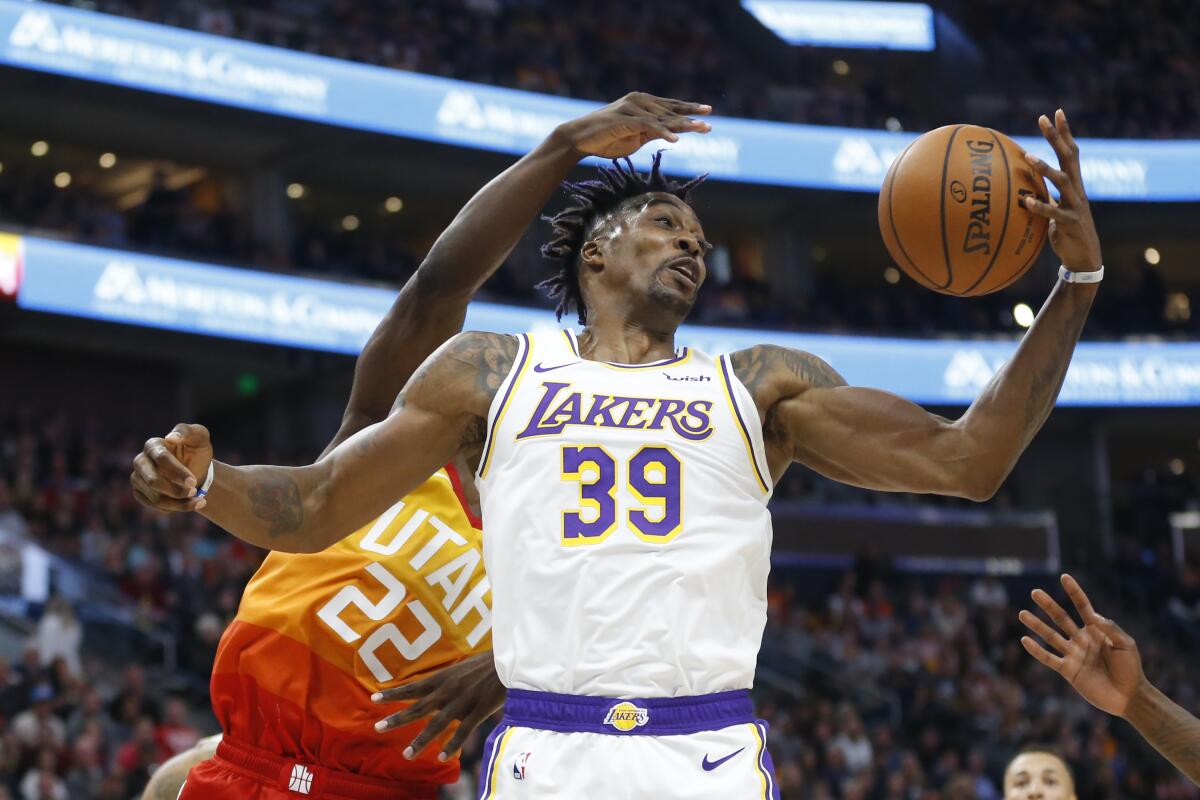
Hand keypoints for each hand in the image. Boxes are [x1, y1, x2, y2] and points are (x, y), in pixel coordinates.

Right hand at [130, 423, 212, 512]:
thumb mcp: (199, 437)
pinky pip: (155, 506)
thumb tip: (171, 437)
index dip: (178, 472)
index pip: (161, 459)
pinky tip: (189, 503)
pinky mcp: (140, 493)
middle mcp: (140, 461)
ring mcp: (138, 478)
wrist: (197, 470)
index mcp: (153, 445)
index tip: (193, 482)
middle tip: (195, 491)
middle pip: (153, 481)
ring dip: (180, 503)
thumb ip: (187, 432)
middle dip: (177, 490)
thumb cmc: (196, 451)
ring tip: (198, 500)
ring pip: (156, 497)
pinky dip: (175, 508)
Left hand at [372, 652, 504, 760]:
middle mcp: (447, 690)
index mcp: (442, 678)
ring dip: (420, 740)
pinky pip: (462, 732)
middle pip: (417, 707)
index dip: (392, 693)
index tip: (374, 697)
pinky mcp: (477, 711)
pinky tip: (441, 757)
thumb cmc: (485, 665)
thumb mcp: (460, 670)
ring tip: (406, 754)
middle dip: (397, 718)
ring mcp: (462, 702)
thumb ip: (447, 683)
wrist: (509, 662)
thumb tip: (435, 692)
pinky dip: (451, 746)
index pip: (412, 687)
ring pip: (436, 724)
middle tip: (377, 728)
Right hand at [554, 92, 710, 159]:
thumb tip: (671, 134)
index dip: (689, 109)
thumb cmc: (606, 139)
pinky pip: (648, 125)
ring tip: (700, 128)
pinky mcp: (625, 119)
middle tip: (709, 121)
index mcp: (643, 104)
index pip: (670, 106)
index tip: (707, 112)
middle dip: (691, 115)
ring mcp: (632, 108)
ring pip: (663, 117)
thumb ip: (652, 132)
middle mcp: (639, 101)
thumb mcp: (635, 137)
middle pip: (670, 110)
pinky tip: (675, 139)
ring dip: (682, 124)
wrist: (580, 139)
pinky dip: (663, 132)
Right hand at [1019, 573, 1145, 716]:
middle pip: (1061, 618)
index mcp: (1096, 630)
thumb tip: (1093, 616)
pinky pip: (1049, 659)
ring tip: (1022, 613)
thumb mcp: (1126, 645)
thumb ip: (1111, 629)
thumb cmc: (1131, 668)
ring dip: (1036, 625)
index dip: (1074, 592)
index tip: (1064, 577)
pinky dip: (1036, 650)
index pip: (1082, 607)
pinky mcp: (1068, 671)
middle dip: (1048, 605)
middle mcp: (1081, 639)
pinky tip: (1025, 640)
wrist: (1129, 696)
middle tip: (1035, 592)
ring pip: (1050, 636)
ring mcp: (1073, 654)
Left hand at [1022, 109, 1102, 270]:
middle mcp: (1078, 190)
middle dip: (1057, 137)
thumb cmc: (1066, 233)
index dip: (1064, 133)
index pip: (1071, 152)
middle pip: (1069, 157)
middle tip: (1043, 119)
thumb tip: (1022, 188)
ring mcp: (1076, 206)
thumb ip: (1043, 196)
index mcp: (1074, 185)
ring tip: (1029, 157)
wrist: (1084, 259)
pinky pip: (1053, 213)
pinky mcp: (1070, 223)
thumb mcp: (1054, 210)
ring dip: (1045, 168)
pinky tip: (1026, 202)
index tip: (1055, 112)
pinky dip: (1040, 206)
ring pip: (1063, 181)